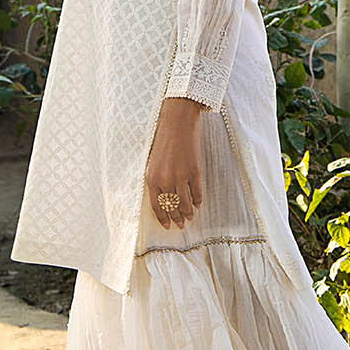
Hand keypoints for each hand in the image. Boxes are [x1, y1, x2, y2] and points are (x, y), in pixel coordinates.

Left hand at [146, 97, 203, 228]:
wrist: (177, 123)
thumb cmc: (162, 140)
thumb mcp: (152, 161)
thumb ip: (156, 179)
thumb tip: (163, 198)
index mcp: (152, 178)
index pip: (157, 205)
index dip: (163, 218)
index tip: (167, 226)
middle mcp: (165, 180)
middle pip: (172, 207)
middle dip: (177, 218)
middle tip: (181, 225)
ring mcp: (181, 176)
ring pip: (185, 203)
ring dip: (188, 213)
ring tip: (190, 217)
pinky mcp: (194, 171)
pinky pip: (197, 192)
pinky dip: (198, 200)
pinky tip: (198, 204)